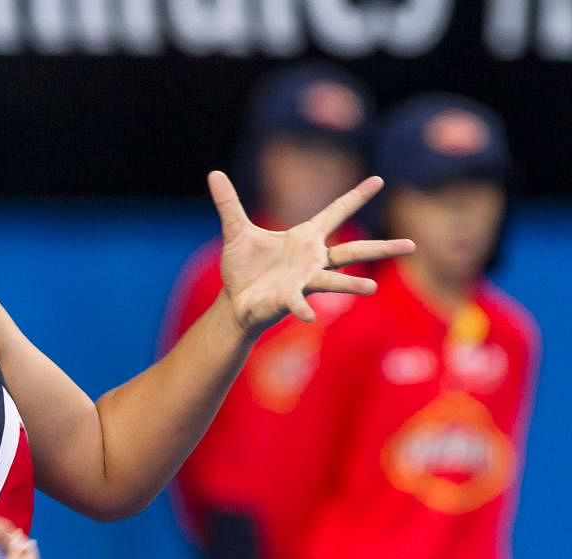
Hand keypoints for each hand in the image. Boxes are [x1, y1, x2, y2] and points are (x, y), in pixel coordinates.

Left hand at [208, 171, 414, 333]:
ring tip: (372, 288)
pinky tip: (309, 317)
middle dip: (382, 248)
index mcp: (304, 238)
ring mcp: (303, 281)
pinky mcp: (287, 299)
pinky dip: (302, 309)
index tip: (379, 179)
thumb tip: (214, 172)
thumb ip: (228, 203)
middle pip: (353, 251)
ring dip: (352, 286)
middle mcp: (311, 260)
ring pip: (333, 281)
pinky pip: (298, 303)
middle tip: (413, 244)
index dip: (356, 196)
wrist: (235, 302)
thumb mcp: (236, 231)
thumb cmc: (243, 268)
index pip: (335, 212)